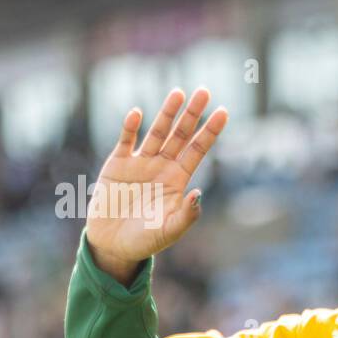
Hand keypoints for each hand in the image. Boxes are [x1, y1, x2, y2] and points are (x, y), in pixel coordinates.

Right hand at [84, 87, 227, 283]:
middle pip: (180, 135)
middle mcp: (161, 167)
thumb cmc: (146, 241)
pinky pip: (125, 142)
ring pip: (156, 133)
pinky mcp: (116, 165)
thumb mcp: (170, 231)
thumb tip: (197, 193)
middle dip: (192, 114)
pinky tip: (138, 113)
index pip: (198, 150)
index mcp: (178, 180)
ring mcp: (139, 163)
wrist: (113, 246)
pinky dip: (130, 128)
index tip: (224, 111)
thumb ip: (186, 215)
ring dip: (167, 113)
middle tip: (205, 91)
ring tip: (178, 93)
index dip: (210, 132)